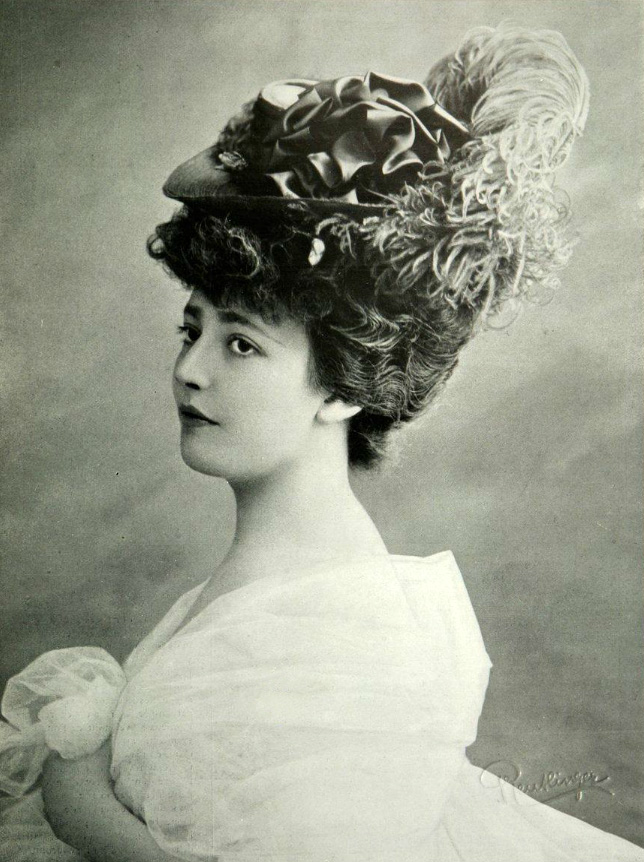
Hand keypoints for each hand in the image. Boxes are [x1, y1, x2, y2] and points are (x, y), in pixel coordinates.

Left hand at [41, 742, 178, 861]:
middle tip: (92, 766)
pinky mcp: (56, 824)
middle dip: (72, 768)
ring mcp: (49, 806)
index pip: (61, 749)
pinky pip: (65, 811)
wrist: (95, 816)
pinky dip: (74, 807)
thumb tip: (110, 717)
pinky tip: (88, 805)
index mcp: (53, 762)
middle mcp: (46, 783)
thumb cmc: (98, 776)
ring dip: (72, 789)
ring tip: (92, 787)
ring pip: (60, 792)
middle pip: (59, 771)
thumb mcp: (105, 746)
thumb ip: (105, 732)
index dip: (75, 747)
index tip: (88, 747)